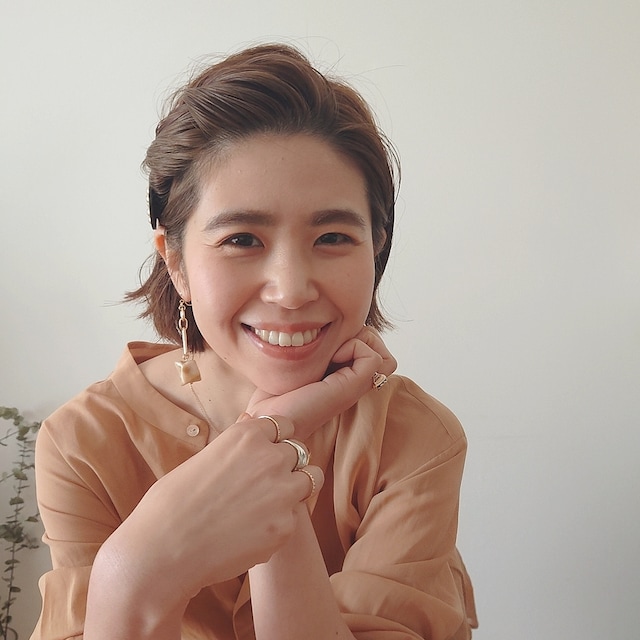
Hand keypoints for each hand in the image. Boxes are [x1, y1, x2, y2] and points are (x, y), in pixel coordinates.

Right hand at [97, 413, 322, 606]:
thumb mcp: (204, 457)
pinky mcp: (286, 525)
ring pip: (310, 479)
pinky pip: (295, 517)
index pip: (284, 425)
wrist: (162, 551)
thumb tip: (251, 418)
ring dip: (295, 489)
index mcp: (247, 435)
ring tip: (267, 505)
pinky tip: (251, 534)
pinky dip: (280, 524)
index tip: (266, 453)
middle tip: (263, 485)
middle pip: (299, 451)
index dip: (276, 440)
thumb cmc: (172, 503)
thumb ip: (236, 440)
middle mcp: (270, 457)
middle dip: (286, 464)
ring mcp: (282, 491)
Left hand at [246, 327, 396, 439]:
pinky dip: (355, 347)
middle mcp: (354, 382)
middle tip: (332, 343)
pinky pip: (373, 357)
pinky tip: (333, 356)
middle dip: (360, 335)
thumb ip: (315, 349)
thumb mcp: (300, 362)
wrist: (273, 418)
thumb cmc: (278, 393)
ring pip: (383, 354)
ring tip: (334, 349)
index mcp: (343, 376)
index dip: (354, 335)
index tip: (327, 341)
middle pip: (379, 349)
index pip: (370, 348)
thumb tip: (322, 324)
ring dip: (361, 340)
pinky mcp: (354, 387)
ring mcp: (356, 386)